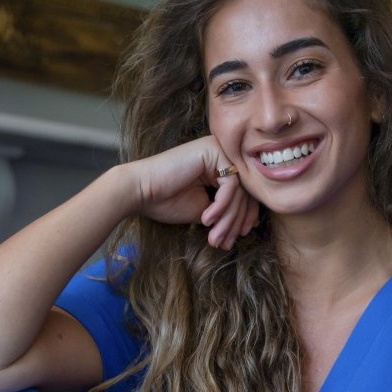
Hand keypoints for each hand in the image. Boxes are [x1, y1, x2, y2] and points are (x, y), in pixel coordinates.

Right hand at [125, 136, 257, 249]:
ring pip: (239, 191)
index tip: (236, 238)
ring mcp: (218, 150)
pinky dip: (221, 206)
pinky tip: (206, 219)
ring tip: (215, 237)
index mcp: (219, 165)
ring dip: (228, 219)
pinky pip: (230, 185)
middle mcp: (221, 154)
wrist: (139, 191)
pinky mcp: (213, 152)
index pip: (243, 192)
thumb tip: (252, 222)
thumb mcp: (206, 209)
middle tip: (225, 242)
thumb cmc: (166, 201)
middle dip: (236, 221)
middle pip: (244, 191)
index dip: (243, 217)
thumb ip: (227, 210)